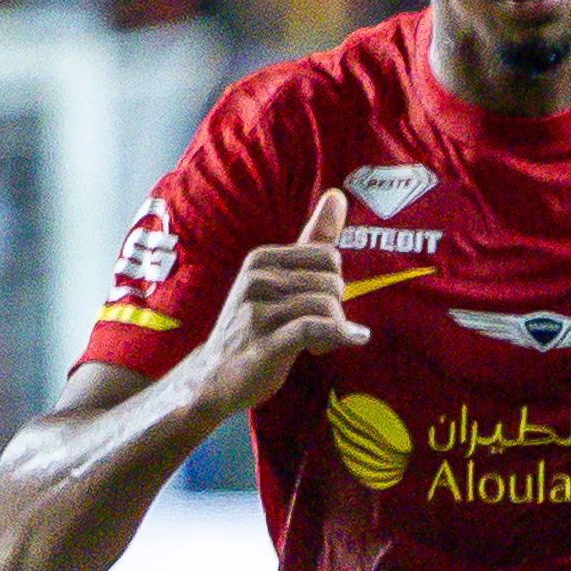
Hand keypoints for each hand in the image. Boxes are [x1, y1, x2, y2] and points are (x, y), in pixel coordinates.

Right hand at [191, 190, 371, 418]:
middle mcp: (257, 279)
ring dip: (334, 330)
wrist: (215, 376)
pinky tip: (355, 338)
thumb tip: (337, 195)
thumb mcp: (280, 278)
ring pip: (327, 306)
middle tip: (316, 327)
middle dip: (335, 308)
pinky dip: (341, 335)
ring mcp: (258, 310)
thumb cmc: (256, 324)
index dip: (332, 283)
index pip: (328, 256)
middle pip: (332, 283)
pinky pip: (317, 328)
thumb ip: (311, 240)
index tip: (316, 303)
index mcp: (262, 259)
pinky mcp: (265, 342)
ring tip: (315, 342)